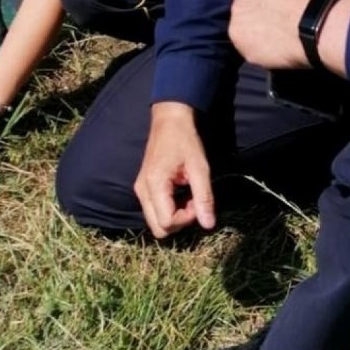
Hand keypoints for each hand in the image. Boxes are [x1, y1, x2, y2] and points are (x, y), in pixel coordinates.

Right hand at [134, 102, 215, 237]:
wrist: (169, 120)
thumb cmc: (185, 140)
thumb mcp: (199, 168)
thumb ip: (204, 197)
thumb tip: (209, 225)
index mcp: (154, 184)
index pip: (167, 222)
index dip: (187, 218)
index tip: (198, 200)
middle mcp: (142, 190)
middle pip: (158, 228)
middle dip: (179, 222)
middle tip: (194, 202)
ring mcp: (140, 190)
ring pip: (155, 222)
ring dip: (175, 216)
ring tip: (188, 196)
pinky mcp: (143, 188)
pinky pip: (155, 211)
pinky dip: (169, 210)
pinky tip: (181, 193)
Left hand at [229, 0, 333, 67]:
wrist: (318, 25)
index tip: (276, 2)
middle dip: (256, 8)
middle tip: (275, 20)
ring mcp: (237, 11)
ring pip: (242, 22)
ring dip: (254, 28)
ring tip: (276, 37)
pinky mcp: (237, 35)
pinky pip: (243, 42)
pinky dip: (255, 47)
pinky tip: (273, 48)